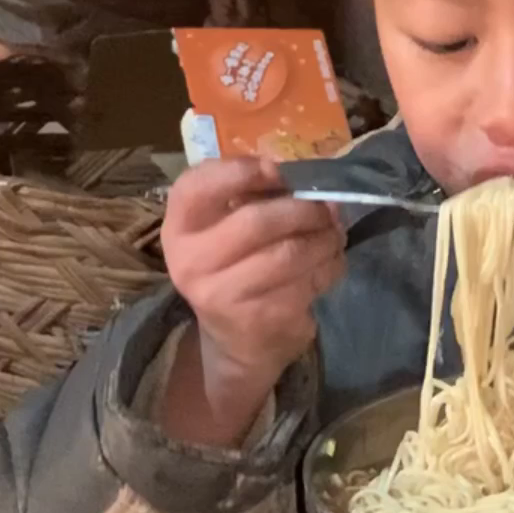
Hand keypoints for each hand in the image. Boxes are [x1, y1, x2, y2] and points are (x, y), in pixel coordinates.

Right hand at [159, 158, 344, 446]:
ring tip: (333, 234)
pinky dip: (330, 266)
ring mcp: (224, 295)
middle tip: (327, 207)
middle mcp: (192, 262)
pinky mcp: (261, 318)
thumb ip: (253, 197)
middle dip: (303, 209)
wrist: (236, 343)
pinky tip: (330, 261)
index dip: (239, 170)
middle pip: (257, 221)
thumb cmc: (235, 270)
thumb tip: (306, 174)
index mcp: (179, 229)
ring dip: (324, 238)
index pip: (196, 186)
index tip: (276, 169)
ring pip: (290, 252)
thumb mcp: (226, 231)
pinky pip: (308, 280)